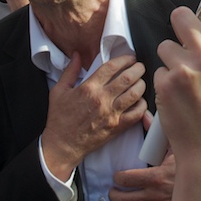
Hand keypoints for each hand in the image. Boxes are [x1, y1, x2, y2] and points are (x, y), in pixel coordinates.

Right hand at [42, 54, 147, 179]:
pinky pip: (136, 114)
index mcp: (88, 88)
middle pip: (127, 78)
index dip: (124, 59)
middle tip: (140, 66)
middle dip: (138, 69)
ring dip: (141, 85)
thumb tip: (77, 55)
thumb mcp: (58, 91)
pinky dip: (142, 105)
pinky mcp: (117, 127)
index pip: (112, 67)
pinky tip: (140, 101)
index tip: (130, 58)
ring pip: (135, 94)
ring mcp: (111, 114)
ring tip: (141, 81)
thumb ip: (70, 71)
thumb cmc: (59, 119)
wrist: (62, 145)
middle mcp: (102, 99)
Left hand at [110, 115, 175, 200]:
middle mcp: (156, 197)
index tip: (117, 176)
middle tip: (113, 191)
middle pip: (123, 200)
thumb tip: (143, 115)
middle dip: (114, 195)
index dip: (117, 178)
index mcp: (156, 177)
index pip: (125, 179)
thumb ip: (157, 132)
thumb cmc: (193, 163)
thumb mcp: (175, 146)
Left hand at [154, 0, 200, 162]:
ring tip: (184, 85)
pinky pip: (158, 66)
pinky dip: (164, 81)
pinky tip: (176, 99)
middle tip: (187, 53)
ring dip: (170, 59)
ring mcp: (189, 67)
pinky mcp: (168, 80)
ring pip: (165, 42)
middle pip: (182, 15)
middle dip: (179, 29)